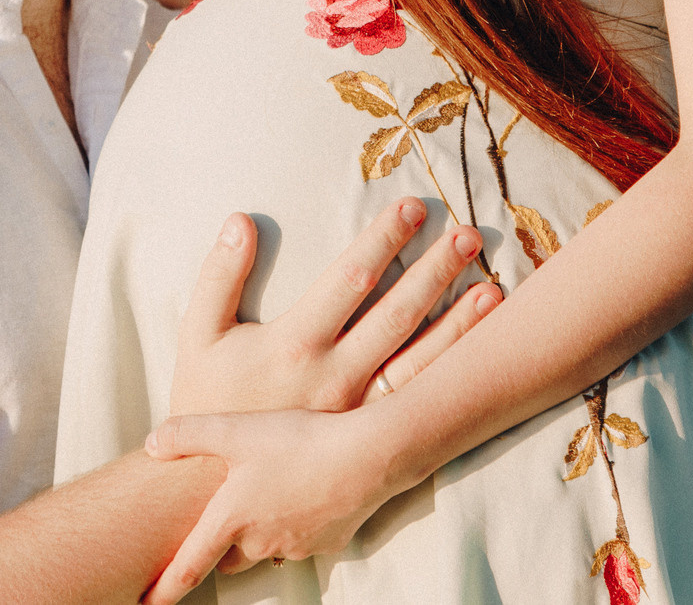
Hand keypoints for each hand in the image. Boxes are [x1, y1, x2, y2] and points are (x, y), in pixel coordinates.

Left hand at [142, 406, 394, 600]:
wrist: (366, 456)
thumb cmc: (298, 441)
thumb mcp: (234, 429)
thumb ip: (187, 434)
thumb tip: (152, 445)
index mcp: (231, 518)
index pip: (189, 566)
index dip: (164, 588)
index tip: (145, 604)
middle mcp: (259, 541)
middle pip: (227, 558)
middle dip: (220, 545)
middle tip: (221, 517)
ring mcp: (294, 546)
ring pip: (264, 549)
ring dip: (258, 532)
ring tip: (268, 492)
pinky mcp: (325, 544)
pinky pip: (299, 541)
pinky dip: (293, 524)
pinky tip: (304, 491)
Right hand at [173, 200, 496, 417]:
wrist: (214, 485)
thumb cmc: (204, 401)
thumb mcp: (199, 334)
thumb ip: (219, 275)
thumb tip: (240, 220)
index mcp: (295, 345)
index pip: (352, 278)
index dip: (384, 240)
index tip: (413, 207)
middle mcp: (334, 377)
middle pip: (397, 314)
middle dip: (434, 270)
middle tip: (468, 235)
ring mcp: (356, 411)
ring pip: (418, 360)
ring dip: (457, 323)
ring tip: (492, 287)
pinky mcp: (366, 436)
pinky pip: (416, 398)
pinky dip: (447, 371)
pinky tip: (475, 351)